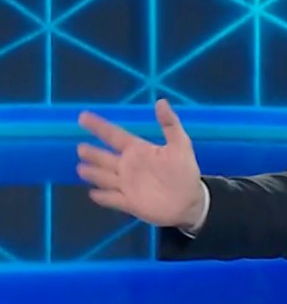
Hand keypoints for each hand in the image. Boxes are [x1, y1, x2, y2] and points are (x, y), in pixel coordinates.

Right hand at [76, 99, 205, 228]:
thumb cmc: (185, 171)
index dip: (99, 126)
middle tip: (79, 147)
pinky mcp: (128, 202)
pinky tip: (92, 193)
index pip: (114, 135)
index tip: (83, 116)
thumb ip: (170, 124)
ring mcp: (127, 185)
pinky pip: (111, 198)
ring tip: (80, 168)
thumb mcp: (181, 145)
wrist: (191, 201)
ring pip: (104, 177)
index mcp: (139, 150)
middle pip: (105, 157)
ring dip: (93, 173)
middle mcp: (129, 166)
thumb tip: (160, 101)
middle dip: (92, 153)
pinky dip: (102, 196)